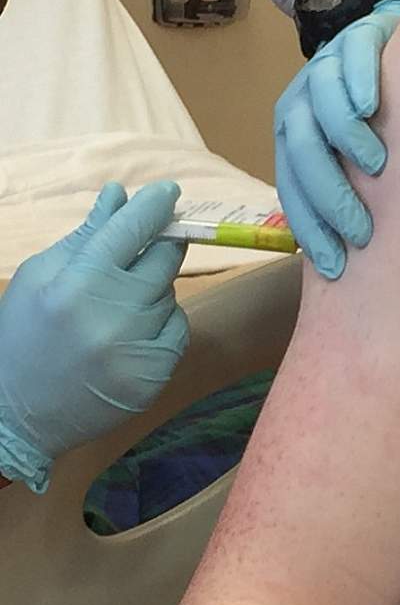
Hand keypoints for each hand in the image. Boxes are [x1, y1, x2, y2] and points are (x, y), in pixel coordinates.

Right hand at [0, 181, 189, 492]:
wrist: (17, 414)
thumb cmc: (24, 335)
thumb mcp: (40, 277)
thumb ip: (86, 235)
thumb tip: (119, 194)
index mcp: (78, 285)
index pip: (132, 230)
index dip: (155, 204)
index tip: (170, 190)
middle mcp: (113, 316)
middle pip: (164, 258)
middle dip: (160, 244)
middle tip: (147, 245)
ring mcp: (137, 350)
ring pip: (170, 294)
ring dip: (153, 290)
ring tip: (115, 308)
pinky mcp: (155, 376)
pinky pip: (178, 329)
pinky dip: (162, 324)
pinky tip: (129, 335)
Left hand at [274, 0, 399, 279]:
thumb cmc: (389, 119)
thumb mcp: (366, 158)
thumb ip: (355, 191)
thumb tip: (356, 260)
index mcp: (295, 136)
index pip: (291, 186)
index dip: (310, 227)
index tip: (337, 265)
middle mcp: (302, 102)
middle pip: (301, 149)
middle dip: (328, 194)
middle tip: (362, 229)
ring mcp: (327, 66)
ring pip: (320, 102)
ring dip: (342, 137)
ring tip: (376, 166)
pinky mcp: (358, 37)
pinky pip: (351, 57)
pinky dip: (358, 81)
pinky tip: (372, 106)